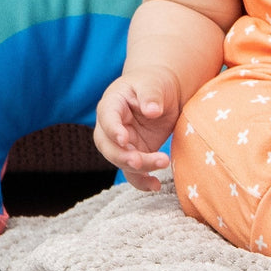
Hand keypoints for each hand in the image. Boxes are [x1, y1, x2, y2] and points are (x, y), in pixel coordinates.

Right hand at [93, 68, 180, 190]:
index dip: (113, 130)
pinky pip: (133, 172)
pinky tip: (155, 186)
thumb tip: (151, 110)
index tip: (125, 139)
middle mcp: (111, 126)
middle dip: (122, 156)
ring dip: (139, 168)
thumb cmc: (154, 84)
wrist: (162, 93)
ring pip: (122, 161)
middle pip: (109, 146)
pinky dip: (143, 181)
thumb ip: (151, 95)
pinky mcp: (134, 154)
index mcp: (112, 104)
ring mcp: (121, 143)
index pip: (107, 118)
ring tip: (163, 162)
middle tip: (139, 161)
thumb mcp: (153, 84)